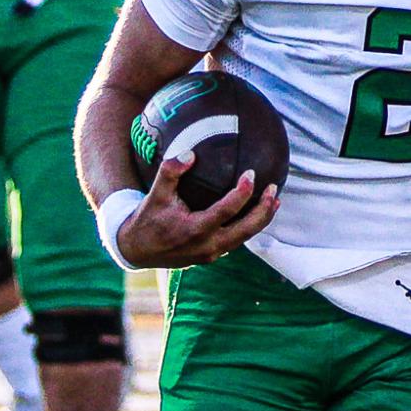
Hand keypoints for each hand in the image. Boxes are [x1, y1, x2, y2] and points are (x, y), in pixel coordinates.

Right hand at [117, 152, 277, 268]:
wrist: (137, 250)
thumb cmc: (147, 219)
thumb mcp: (155, 193)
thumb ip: (170, 171)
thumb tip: (190, 153)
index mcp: (195, 230)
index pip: (227, 210)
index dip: (242, 192)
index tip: (251, 174)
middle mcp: (208, 245)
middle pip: (247, 230)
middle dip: (264, 210)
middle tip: (274, 190)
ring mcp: (211, 254)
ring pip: (244, 237)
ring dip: (261, 220)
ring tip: (274, 201)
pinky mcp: (211, 257)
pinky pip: (236, 241)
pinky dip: (248, 227)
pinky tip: (254, 213)